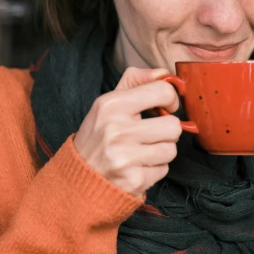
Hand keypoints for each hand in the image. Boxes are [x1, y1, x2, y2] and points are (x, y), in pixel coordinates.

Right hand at [73, 67, 181, 197]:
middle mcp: (117, 130)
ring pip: (171, 150)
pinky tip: (137, 166)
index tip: (166, 107)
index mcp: (112, 105)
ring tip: (142, 151)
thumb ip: (136, 81)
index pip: (162, 91)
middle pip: (173, 126)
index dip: (171, 99)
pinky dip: (154, 170)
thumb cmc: (99, 135)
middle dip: (167, 131)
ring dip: (161, 151)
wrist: (79, 176)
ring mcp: (125, 157)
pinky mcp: (133, 180)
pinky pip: (163, 170)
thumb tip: (165, 73)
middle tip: (152, 133)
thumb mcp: (109, 102)